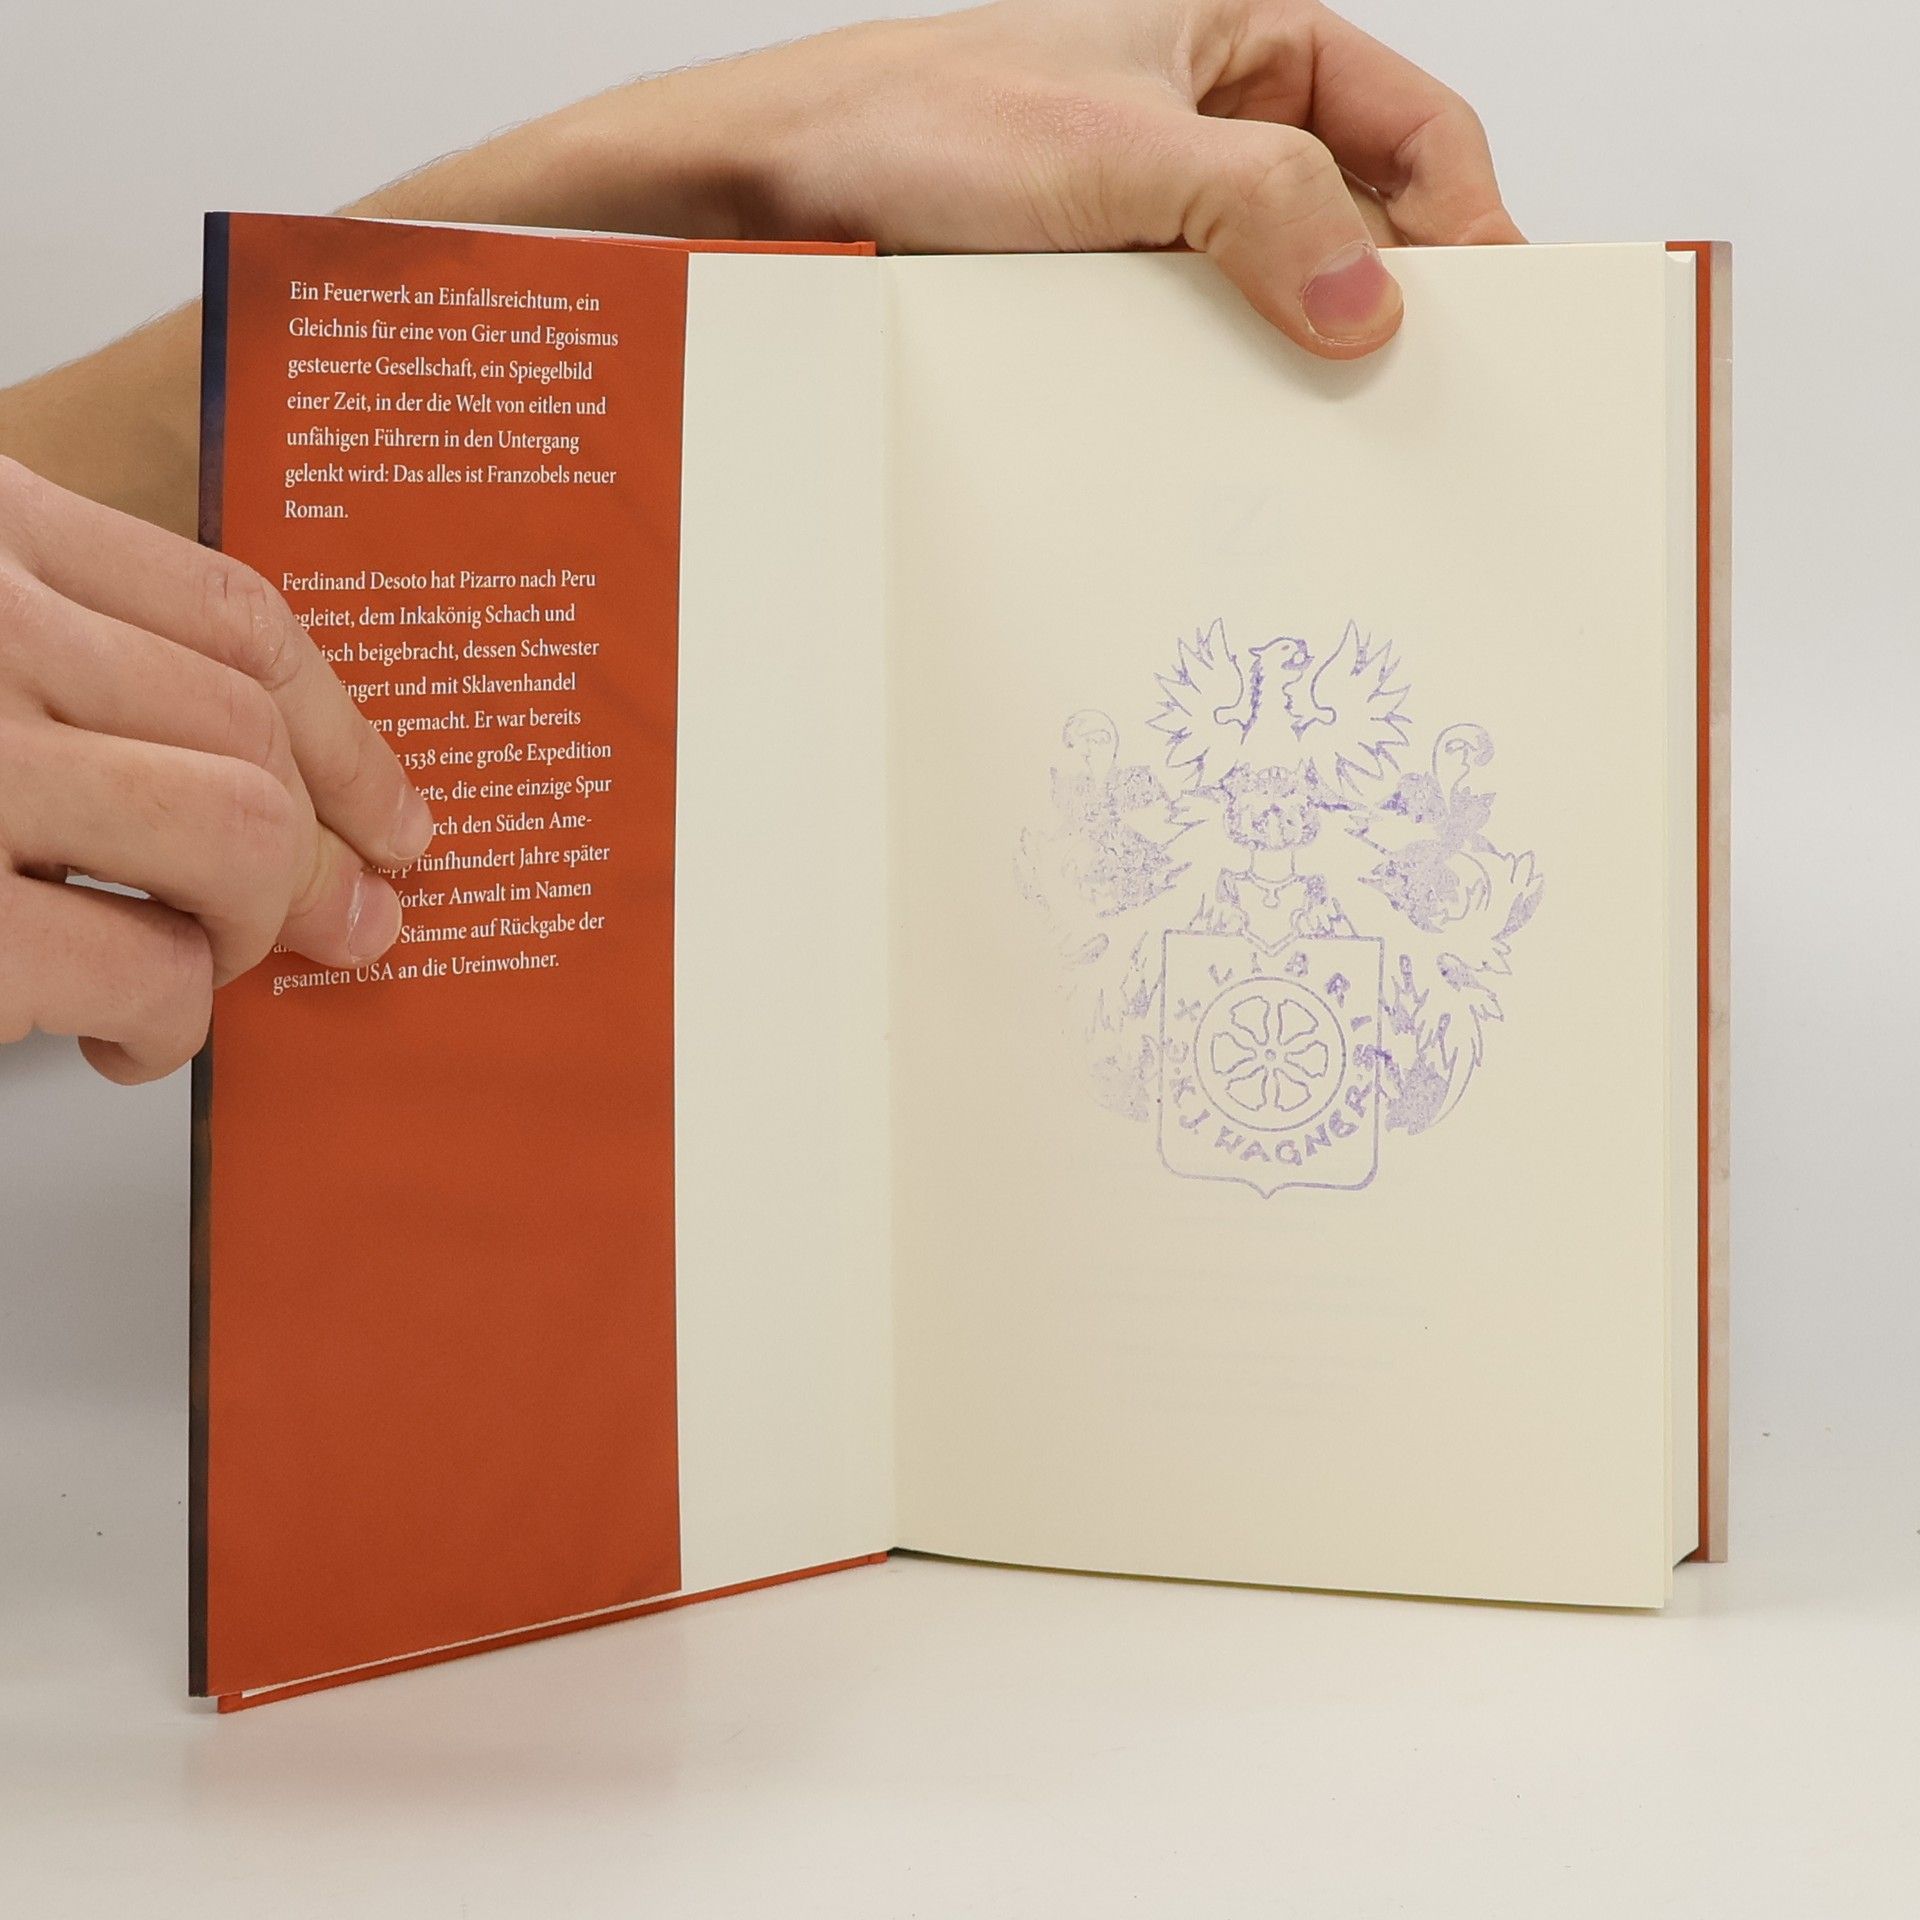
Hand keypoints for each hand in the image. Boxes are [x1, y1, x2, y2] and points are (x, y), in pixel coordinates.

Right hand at [0, 460, 434, 1082]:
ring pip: (240, 837)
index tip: (398, 814)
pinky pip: (155, 966)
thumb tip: (285, 788)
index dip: (348, 735)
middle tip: (351, 925)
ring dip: (249, 932)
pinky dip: (167, 1022)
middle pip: (253, 729)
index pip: (234, 615)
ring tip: (192, 981)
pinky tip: (122, 1031)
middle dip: (325, 855)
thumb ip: (79, 663)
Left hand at [546, 0, 1522, 359]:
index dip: (1470, 220)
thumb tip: (1372, 301)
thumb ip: (1256, 211)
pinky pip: (1201, 342)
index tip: (1500, 319)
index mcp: (1240, 43)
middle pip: (1360, 216)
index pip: (1412, 128)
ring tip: (1339, 438)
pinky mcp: (1106, 291)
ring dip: (1307, 357)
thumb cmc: (917, 125)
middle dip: (1396, 301)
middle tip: (1427, 400)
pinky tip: (1238, 443)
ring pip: (1281, 289)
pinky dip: (1229, 387)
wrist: (775, 194)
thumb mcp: (1111, 153)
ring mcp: (1159, 219)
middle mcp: (1210, 129)